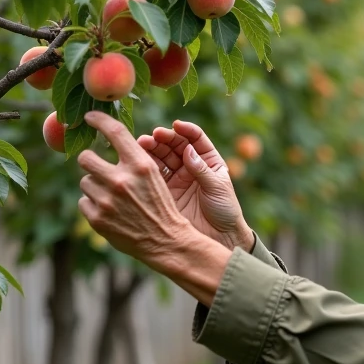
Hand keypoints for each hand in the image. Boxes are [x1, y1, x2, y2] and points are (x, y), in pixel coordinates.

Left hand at [77, 111, 205, 266]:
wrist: (166, 240)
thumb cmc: (160, 204)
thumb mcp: (154, 175)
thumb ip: (132, 158)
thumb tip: (107, 138)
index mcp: (140, 165)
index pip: (114, 131)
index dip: (98, 120)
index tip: (89, 117)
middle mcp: (122, 180)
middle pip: (86, 158)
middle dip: (89, 161)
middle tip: (98, 168)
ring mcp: (107, 200)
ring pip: (85, 182)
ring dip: (95, 187)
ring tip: (113, 197)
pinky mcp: (97, 218)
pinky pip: (83, 202)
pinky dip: (94, 205)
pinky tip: (110, 212)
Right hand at [136, 120, 253, 250]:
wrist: (219, 238)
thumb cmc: (225, 211)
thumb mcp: (217, 188)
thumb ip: (202, 170)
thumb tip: (188, 150)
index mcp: (208, 161)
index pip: (195, 139)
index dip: (186, 130)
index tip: (176, 126)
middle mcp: (190, 166)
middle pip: (175, 146)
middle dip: (164, 138)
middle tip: (153, 136)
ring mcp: (176, 178)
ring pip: (162, 157)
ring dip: (152, 149)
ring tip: (141, 143)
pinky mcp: (164, 191)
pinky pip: (153, 175)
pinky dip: (145, 165)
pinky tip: (137, 159)